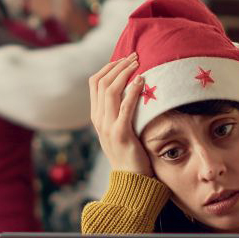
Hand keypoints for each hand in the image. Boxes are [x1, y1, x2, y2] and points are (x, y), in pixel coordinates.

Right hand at [89, 53, 152, 176]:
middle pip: (102, 82)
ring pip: (110, 90)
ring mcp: (107, 126)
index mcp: (96, 116)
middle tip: (135, 56)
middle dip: (118, 65)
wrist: (130, 181)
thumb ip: (119, 112)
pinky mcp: (121, 134)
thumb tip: (130, 91)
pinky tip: (142, 81)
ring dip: (125, 72)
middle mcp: (98, 119)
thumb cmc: (130, 155)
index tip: (125, 59)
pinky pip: (125, 107)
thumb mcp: (119, 130)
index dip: (109, 67)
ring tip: (139, 63)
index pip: (95, 83)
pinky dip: (133, 91)